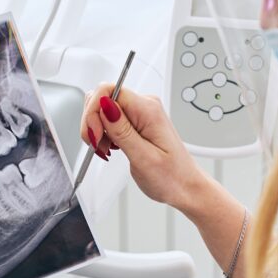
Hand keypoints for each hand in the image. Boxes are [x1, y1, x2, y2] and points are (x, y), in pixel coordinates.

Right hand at [80, 85, 209, 213]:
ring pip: (103, 109)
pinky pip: (110, 119)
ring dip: (97, 129)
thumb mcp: (143, 158)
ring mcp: (140, 113)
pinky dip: (104, 134)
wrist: (185, 187)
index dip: (94, 111)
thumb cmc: (171, 177)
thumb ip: (122, 131)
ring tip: (107, 149)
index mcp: (148, 110)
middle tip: (98, 145)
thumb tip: (105, 106)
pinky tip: (111, 148)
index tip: (95, 136)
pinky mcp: (136, 122)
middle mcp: (145, 106)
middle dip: (92, 121)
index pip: (108, 90)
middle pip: (102, 97)